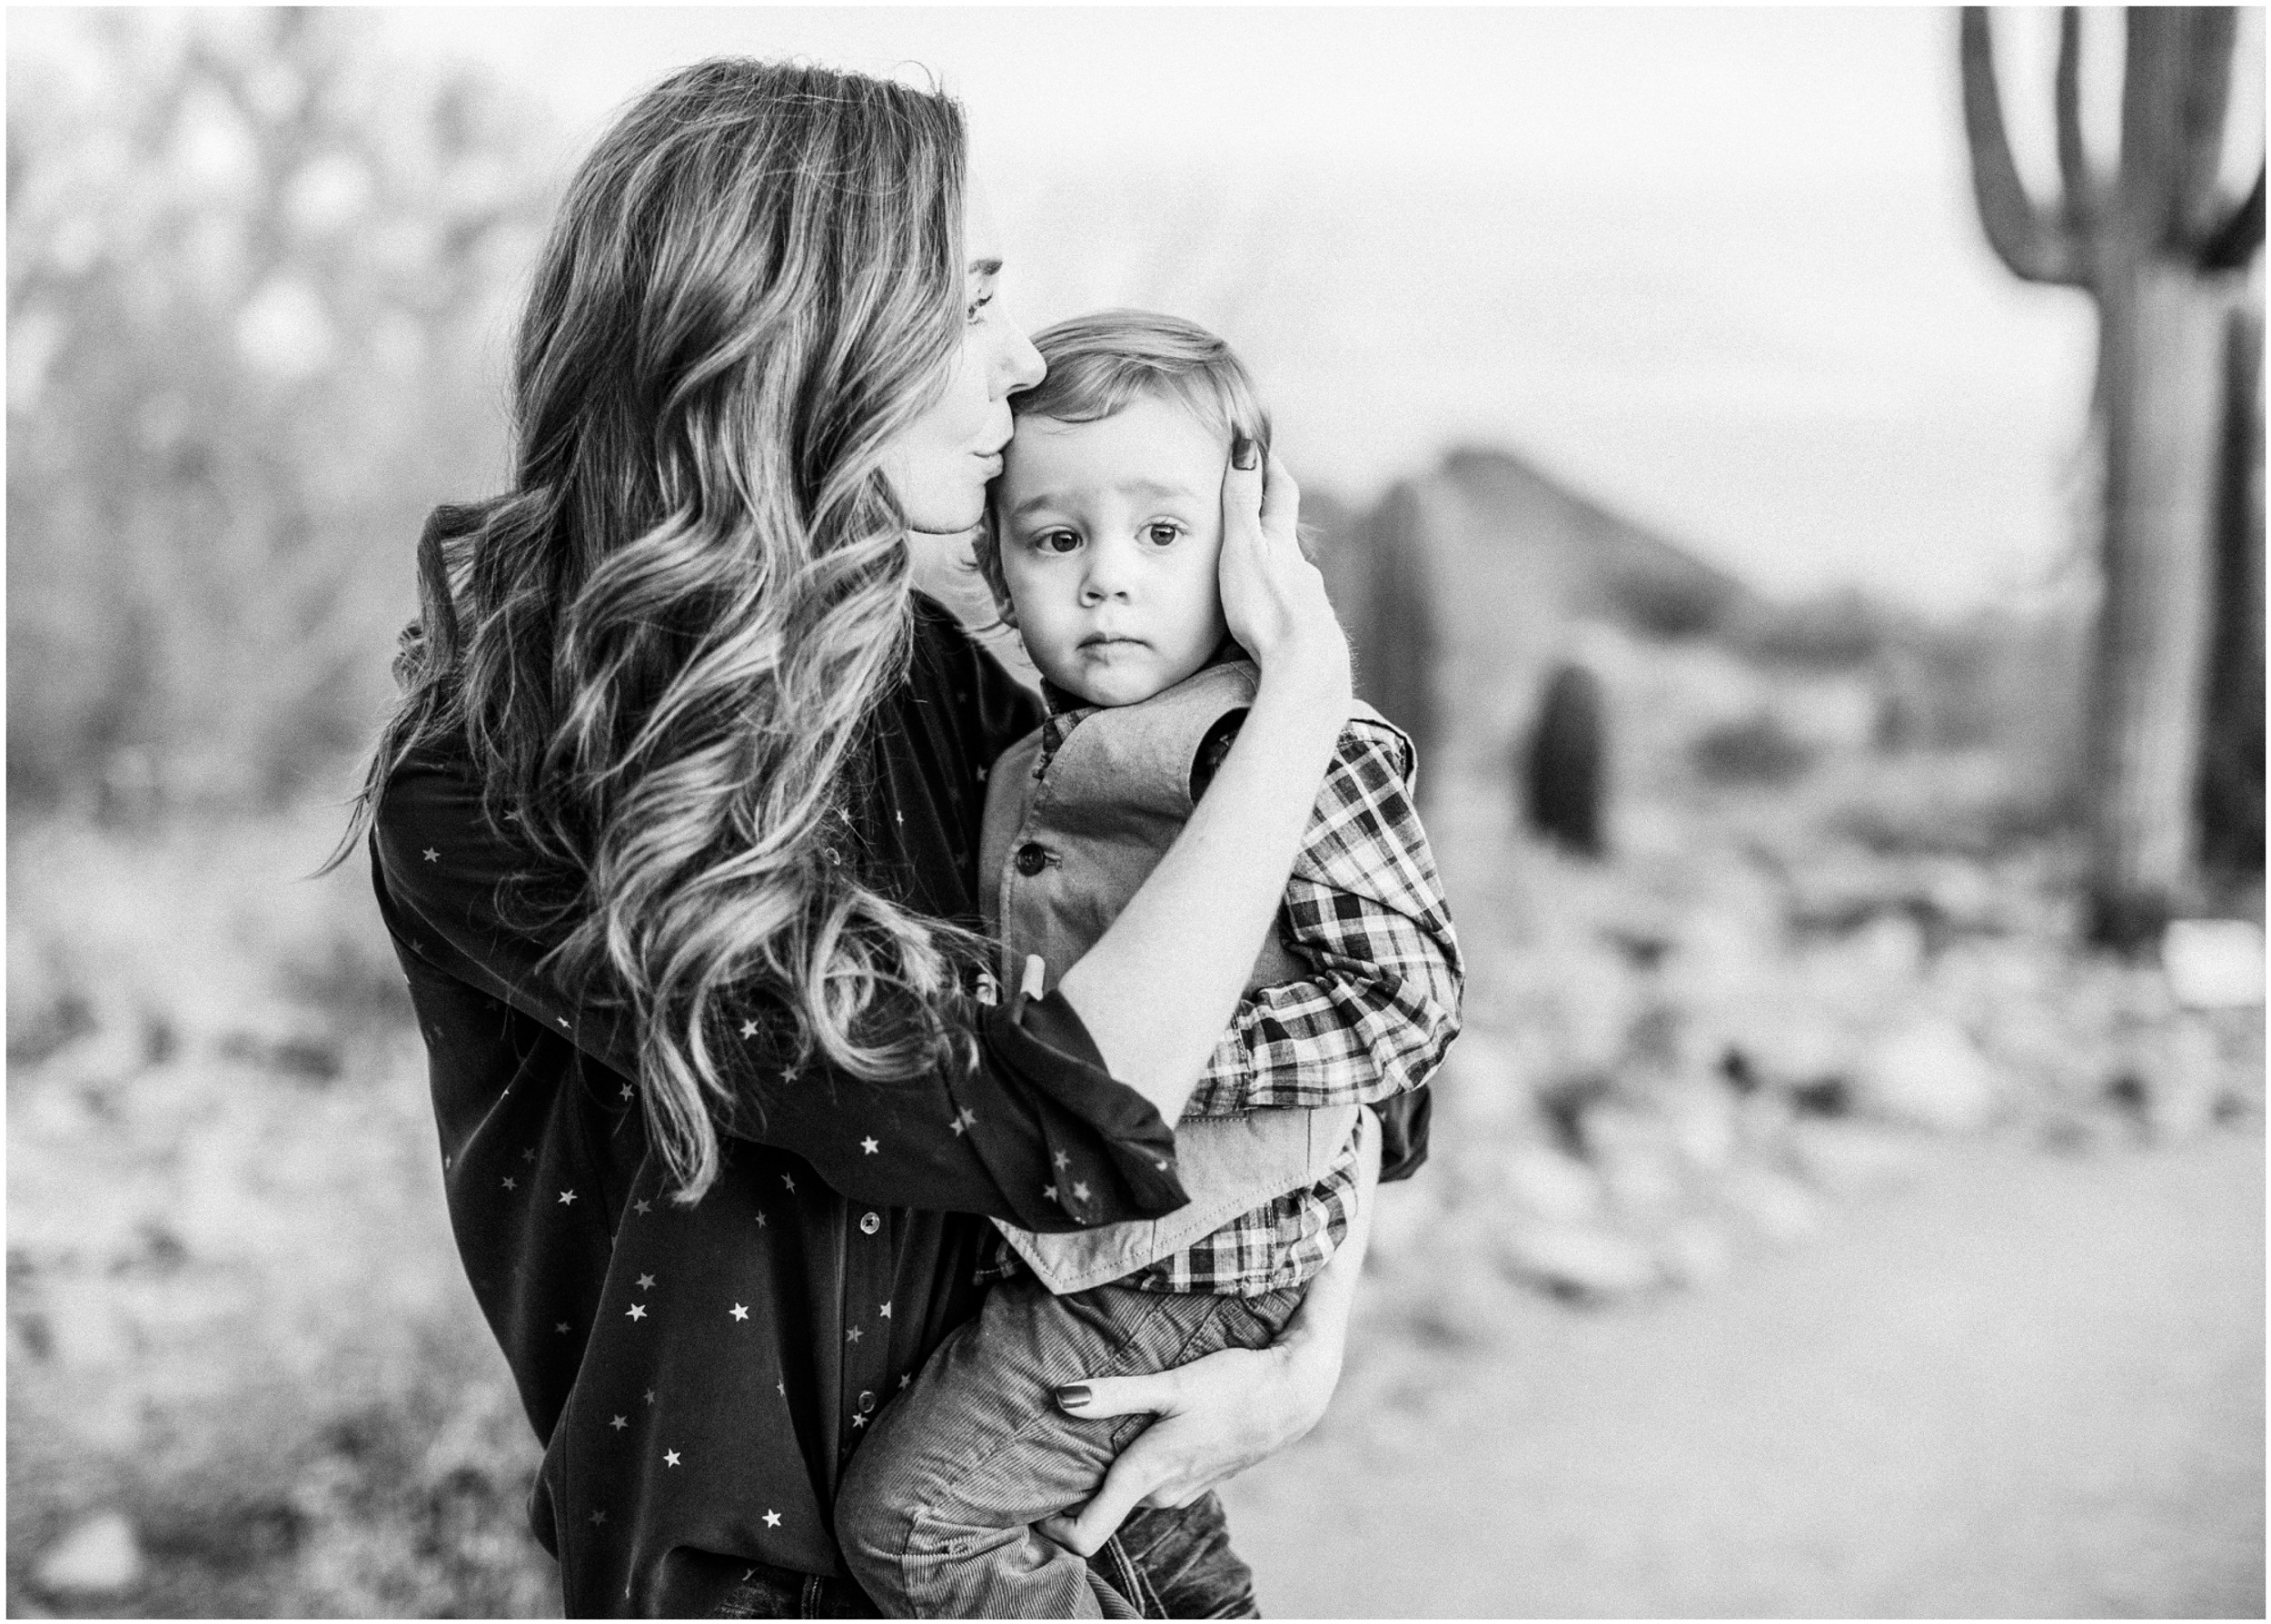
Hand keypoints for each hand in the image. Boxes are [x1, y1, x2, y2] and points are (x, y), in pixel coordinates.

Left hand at [1034, 1314, 1342, 1557]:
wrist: (1294, 1394)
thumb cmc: (1234, 1384)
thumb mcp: (1173, 1384)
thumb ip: (1115, 1395)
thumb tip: (1062, 1397)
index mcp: (1147, 1476)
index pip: (1084, 1535)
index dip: (1049, 1527)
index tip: (1024, 1498)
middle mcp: (1160, 1495)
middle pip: (1098, 1508)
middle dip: (1071, 1487)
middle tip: (1042, 1449)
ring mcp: (1180, 1491)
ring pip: (1124, 1493)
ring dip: (1103, 1472)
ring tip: (1081, 1433)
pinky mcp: (1194, 1480)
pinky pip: (1147, 1483)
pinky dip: (1131, 1465)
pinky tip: (1129, 1431)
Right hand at [1217, 438, 1349, 702]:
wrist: (1305, 665)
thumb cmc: (1265, 607)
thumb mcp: (1243, 547)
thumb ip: (1242, 500)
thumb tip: (1248, 444)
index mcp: (1282, 543)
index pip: (1280, 493)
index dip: (1270, 468)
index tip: (1259, 447)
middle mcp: (1303, 568)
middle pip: (1289, 535)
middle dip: (1274, 519)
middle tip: (1256, 506)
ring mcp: (1311, 601)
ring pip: (1294, 574)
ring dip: (1278, 566)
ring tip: (1257, 570)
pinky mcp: (1312, 632)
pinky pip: (1295, 608)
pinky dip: (1283, 603)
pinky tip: (1276, 619)